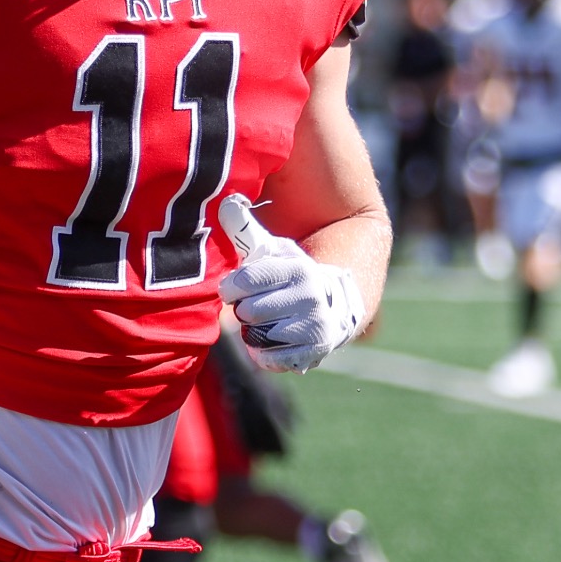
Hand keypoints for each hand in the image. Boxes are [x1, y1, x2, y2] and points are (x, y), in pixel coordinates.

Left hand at [215, 195, 365, 373]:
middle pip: (248, 312)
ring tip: (268, 321)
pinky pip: (268, 359)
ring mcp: (314, 326)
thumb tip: (226, 202)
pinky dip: (263, 353)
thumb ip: (246, 230)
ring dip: (254, 332)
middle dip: (244, 310)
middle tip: (256, 306)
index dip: (231, 288)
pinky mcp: (313, 352)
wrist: (334, 306)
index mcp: (298, 268)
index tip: (233, 289)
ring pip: (256, 336)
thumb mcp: (273, 251)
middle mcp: (310, 296)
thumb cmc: (290, 277)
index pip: (247, 279)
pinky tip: (275, 340)